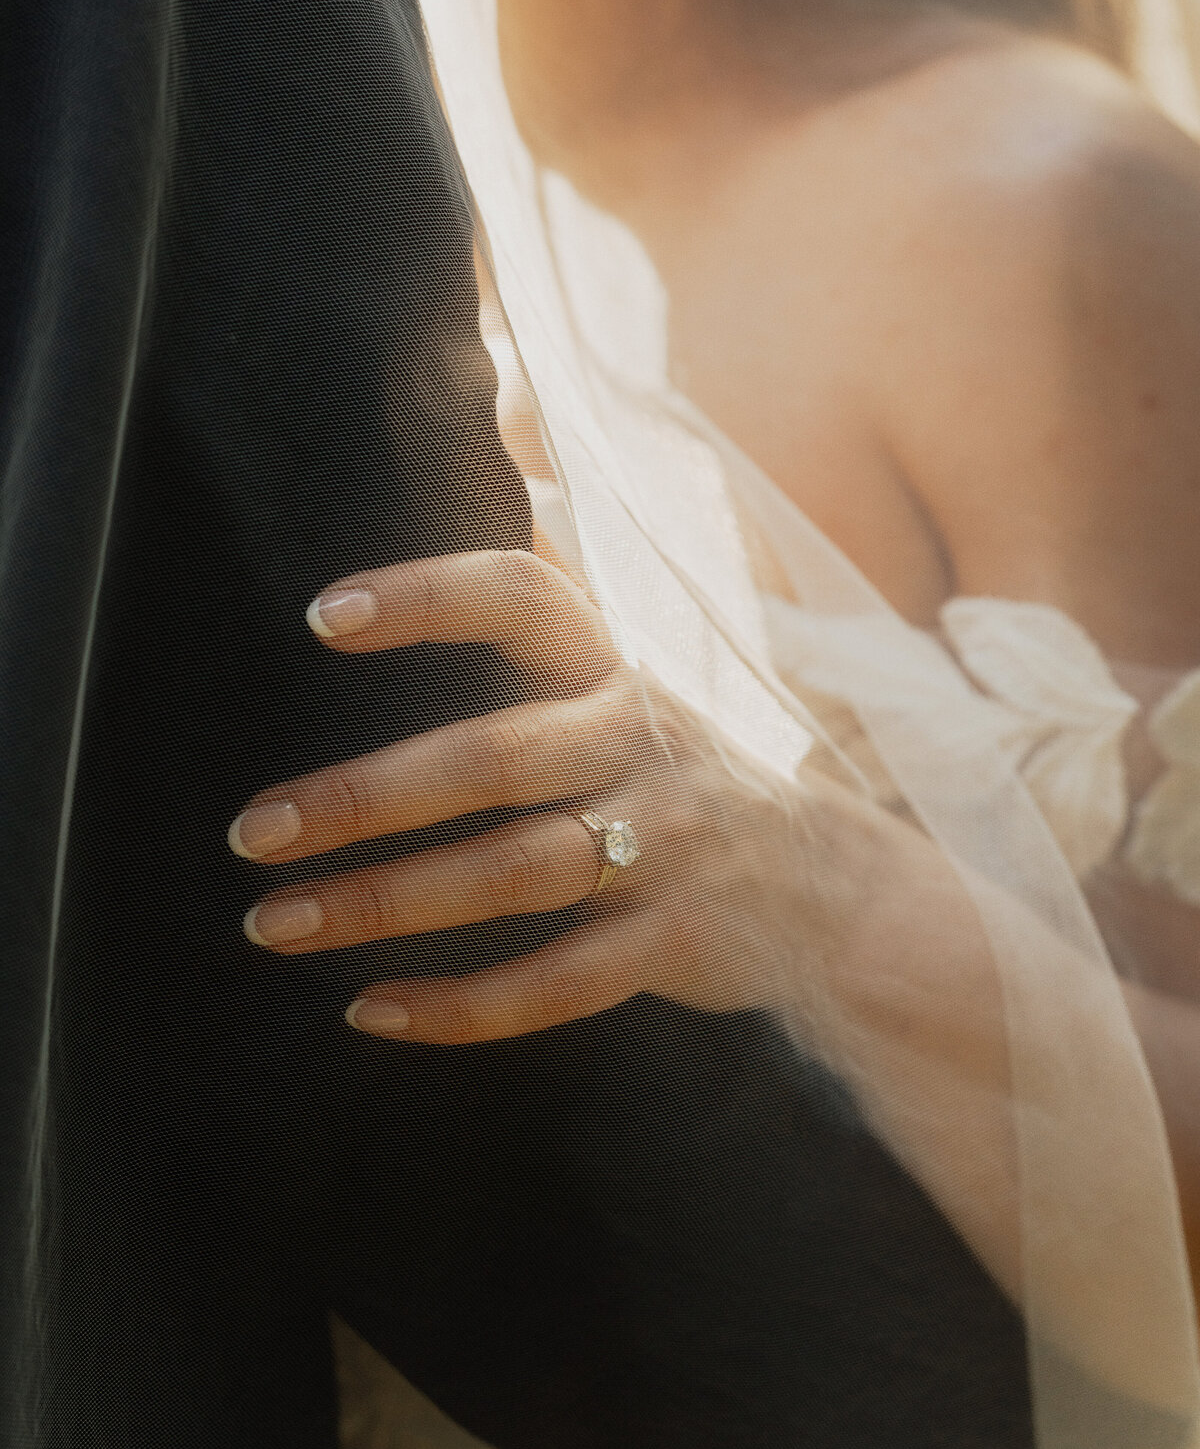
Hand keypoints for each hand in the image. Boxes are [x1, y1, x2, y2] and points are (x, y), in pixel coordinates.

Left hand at [228, 550, 828, 1042]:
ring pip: (512, 876)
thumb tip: (500, 439)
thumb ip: (561, 585)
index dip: (428, 597)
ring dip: (385, 903)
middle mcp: (639, 745)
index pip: (524, 596)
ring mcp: (662, 849)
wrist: (831, 891)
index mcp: (615, 668)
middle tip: (251, 833)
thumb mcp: (632, 673)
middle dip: (363, 797)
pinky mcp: (671, 946)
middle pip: (492, 760)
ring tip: (271, 924)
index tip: (322, 618)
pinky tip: (368, 1009)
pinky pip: (555, 985)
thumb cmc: (687, 770)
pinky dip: (459, 1006)